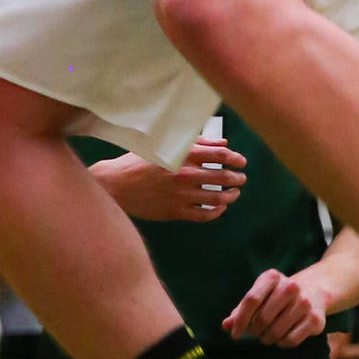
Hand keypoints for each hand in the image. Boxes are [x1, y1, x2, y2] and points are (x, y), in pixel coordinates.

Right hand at [103, 138, 246, 224]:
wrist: (117, 185)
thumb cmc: (139, 162)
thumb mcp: (164, 146)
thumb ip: (195, 143)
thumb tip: (222, 144)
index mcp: (183, 155)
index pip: (220, 156)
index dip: (235, 159)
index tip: (241, 161)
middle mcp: (185, 175)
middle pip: (222, 177)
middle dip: (237, 178)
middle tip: (241, 178)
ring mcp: (181, 195)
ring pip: (216, 198)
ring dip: (230, 196)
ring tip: (233, 194)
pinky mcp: (176, 211)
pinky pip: (203, 215)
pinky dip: (216, 212)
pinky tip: (219, 209)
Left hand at [223, 268, 325, 347]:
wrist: (315, 290)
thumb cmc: (278, 296)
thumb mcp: (260, 295)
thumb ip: (241, 310)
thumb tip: (226, 325)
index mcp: (272, 277)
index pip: (251, 300)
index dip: (240, 320)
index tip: (235, 334)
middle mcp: (290, 287)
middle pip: (262, 318)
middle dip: (254, 331)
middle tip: (255, 333)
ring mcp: (304, 303)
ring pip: (276, 332)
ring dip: (267, 339)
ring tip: (267, 336)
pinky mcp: (315, 319)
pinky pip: (291, 340)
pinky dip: (282, 343)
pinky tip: (281, 338)